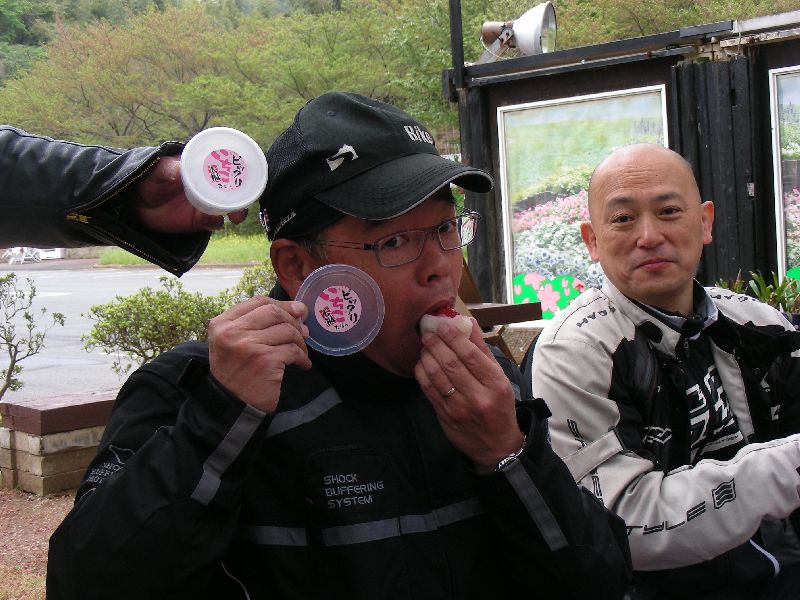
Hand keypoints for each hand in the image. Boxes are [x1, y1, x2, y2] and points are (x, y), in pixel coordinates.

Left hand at [133, 155, 248, 232]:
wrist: (138, 204)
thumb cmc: (149, 179)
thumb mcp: (156, 171)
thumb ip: (166, 170)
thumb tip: (178, 170)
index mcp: (203, 167)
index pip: (227, 164)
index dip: (240, 168)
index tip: (247, 173)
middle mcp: (209, 184)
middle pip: (235, 189)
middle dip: (244, 195)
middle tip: (244, 202)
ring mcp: (207, 202)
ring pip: (230, 207)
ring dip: (237, 211)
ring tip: (235, 217)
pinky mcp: (201, 220)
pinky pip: (215, 222)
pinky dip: (217, 222)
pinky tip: (213, 221)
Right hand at [207, 296, 310, 412]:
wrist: (231, 405)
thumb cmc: (237, 372)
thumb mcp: (234, 343)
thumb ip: (258, 323)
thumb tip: (299, 309)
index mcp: (221, 324)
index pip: (257, 301)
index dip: (282, 304)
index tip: (297, 312)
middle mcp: (232, 332)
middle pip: (274, 312)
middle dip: (294, 321)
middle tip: (303, 333)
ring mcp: (248, 346)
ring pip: (287, 330)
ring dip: (300, 341)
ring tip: (300, 352)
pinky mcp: (265, 361)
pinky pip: (293, 350)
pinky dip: (302, 357)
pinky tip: (302, 364)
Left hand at [414, 318, 522, 471]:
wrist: (496, 446)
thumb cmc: (499, 406)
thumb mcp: (499, 378)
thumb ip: (482, 350)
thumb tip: (467, 323)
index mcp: (495, 384)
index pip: (470, 355)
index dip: (453, 337)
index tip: (442, 325)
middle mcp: (478, 397)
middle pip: (451, 364)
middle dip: (436, 344)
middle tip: (428, 332)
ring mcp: (459, 408)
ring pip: (437, 376)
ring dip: (427, 356)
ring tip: (425, 345)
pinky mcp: (445, 416)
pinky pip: (428, 390)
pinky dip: (422, 373)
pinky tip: (422, 363)